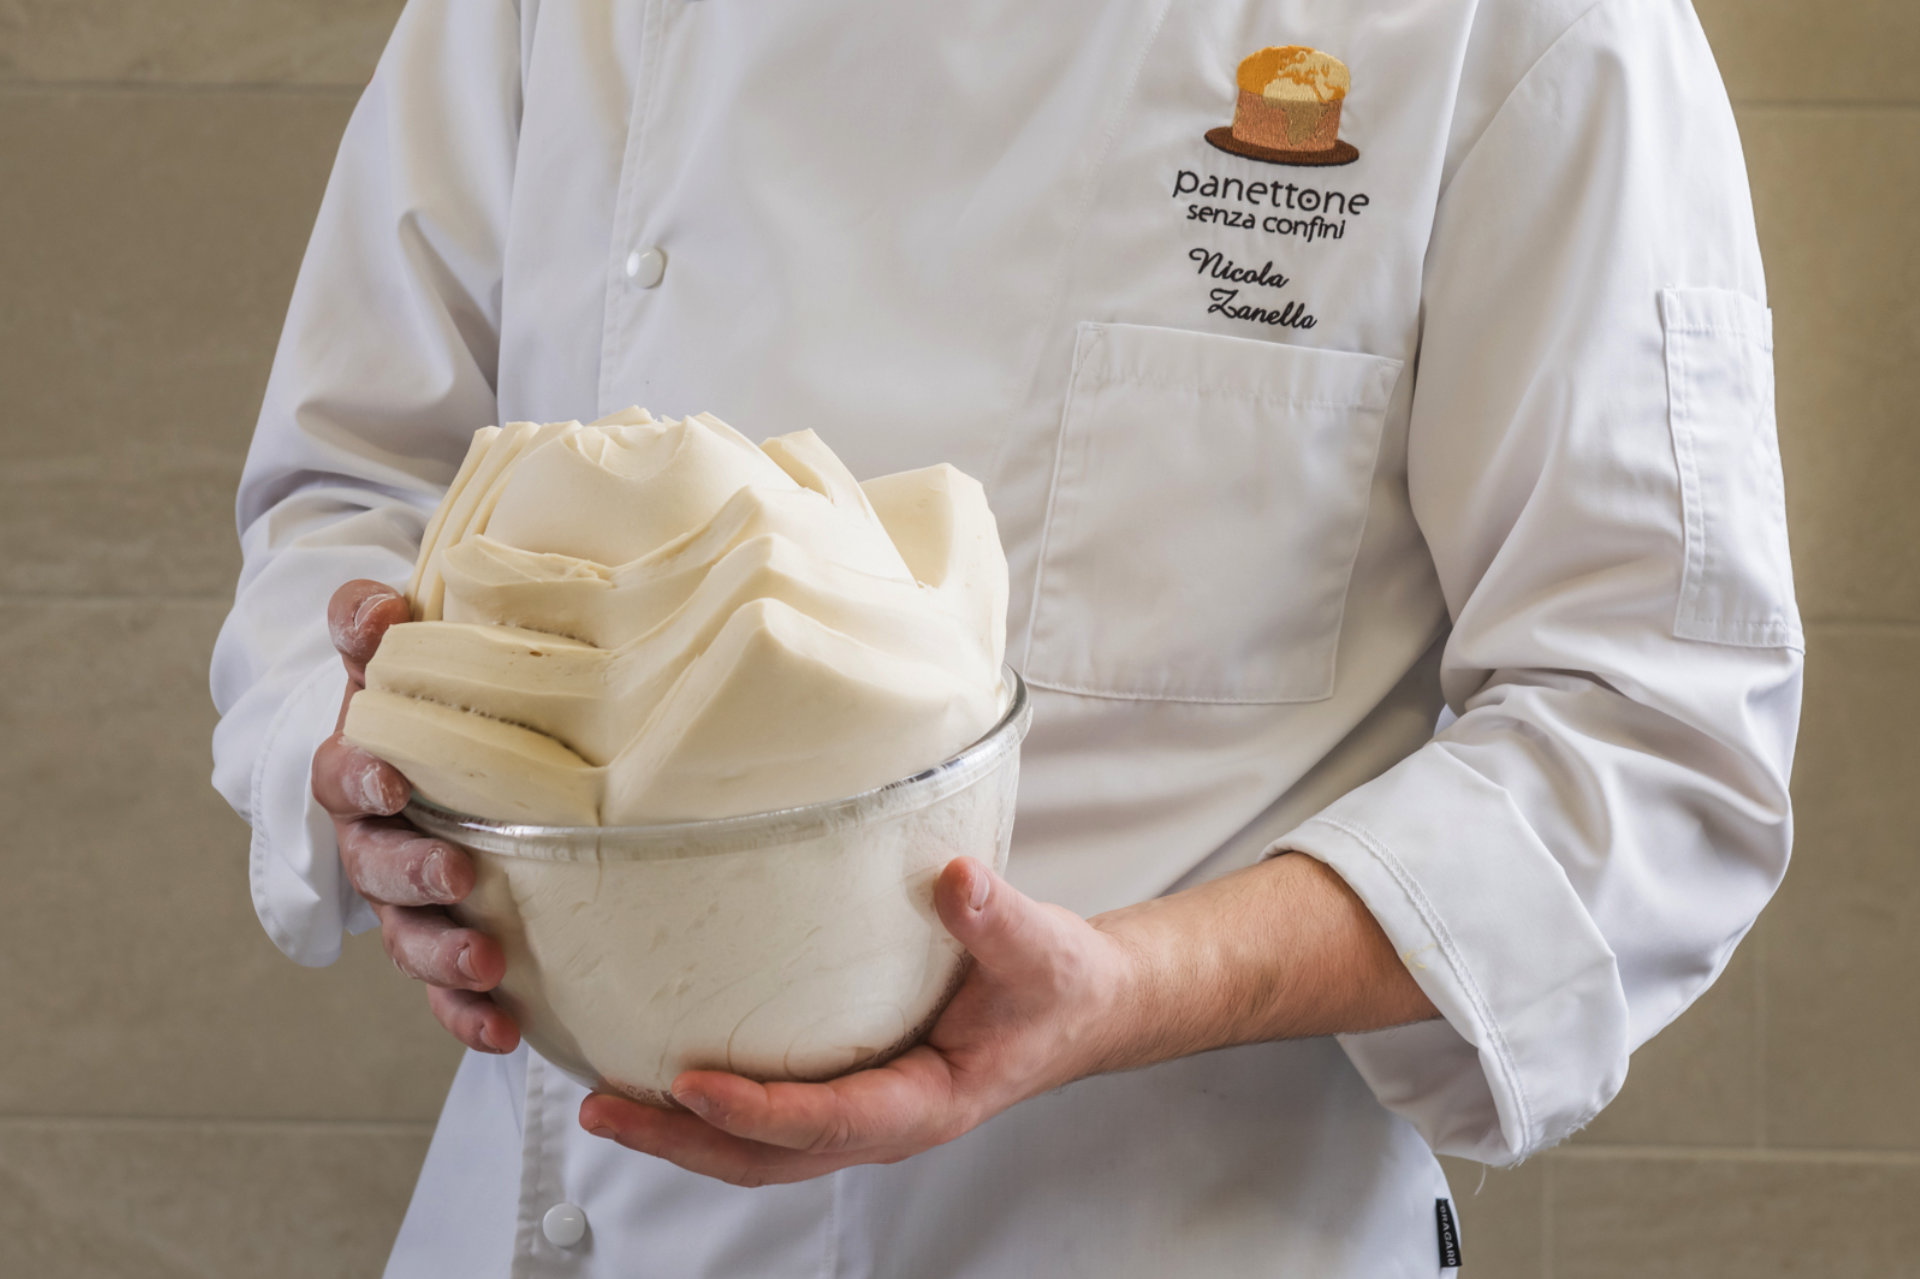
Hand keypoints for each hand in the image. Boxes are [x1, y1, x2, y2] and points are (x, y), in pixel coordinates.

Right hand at [311, 579, 519, 1054]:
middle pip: (377, 868)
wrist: (437, 747)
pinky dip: (469, 1015)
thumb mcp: (395, 651)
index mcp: (362, 772)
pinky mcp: (450, 942)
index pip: (346, 775)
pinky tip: (507, 1031)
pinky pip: (449, 991)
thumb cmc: (423, 699)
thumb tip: (379, 608)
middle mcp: (376, 844)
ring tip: (486, 966)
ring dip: (443, 957)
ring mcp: (410, 902)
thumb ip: (372, 621)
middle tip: (456, 876)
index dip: (365, 776)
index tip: (394, 779)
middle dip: (412, 875)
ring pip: (411, 939)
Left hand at [578, 856, 1132, 1185]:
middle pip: (770, 1157)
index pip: (830, 1122)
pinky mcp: (851, 1089)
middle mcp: (886, 1122)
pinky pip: (771, 1118)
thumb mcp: (1040, 948)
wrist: (1080, 1006)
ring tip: (604, 1104)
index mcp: (929, 1103)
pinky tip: (661, 1075)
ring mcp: (864, 1112)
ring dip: (682, 1134)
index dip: (758, 1110)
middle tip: (602, 1112)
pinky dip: (711, 1109)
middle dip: (683, 1141)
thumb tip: (956, 880)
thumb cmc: (1059, 986)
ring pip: (761, 1149)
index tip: (690, 1083)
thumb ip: (995, 919)